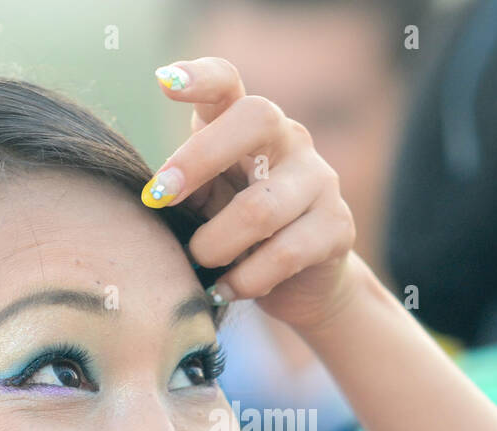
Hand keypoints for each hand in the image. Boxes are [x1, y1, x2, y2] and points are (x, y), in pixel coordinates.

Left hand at [142, 57, 359, 333]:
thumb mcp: (206, 204)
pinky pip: (285, 254)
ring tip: (198, 263)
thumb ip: (185, 188)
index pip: (229, 82)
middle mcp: (290, 140)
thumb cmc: (238, 235)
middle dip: (199, 158)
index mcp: (248, 126)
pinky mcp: (338, 226)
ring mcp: (320, 180)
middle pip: (256, 119)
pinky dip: (245, 279)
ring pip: (261, 207)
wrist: (300, 284)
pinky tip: (227, 288)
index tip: (164, 82)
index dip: (199, 77)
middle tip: (158, 198)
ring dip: (215, 243)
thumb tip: (158, 192)